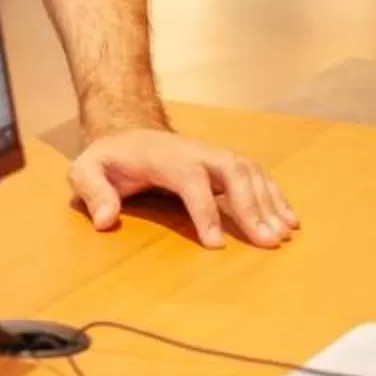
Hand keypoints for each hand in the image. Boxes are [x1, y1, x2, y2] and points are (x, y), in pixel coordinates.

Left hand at [68, 128, 298, 248]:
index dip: (205, 210)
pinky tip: (288, 219)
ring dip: (269, 202)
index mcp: (165, 156)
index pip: (192, 180)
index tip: (216, 244)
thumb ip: (92, 191)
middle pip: (232, 170)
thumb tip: (105, 220)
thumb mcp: (86, 170)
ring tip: (282, 235)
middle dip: (252, 206)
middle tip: (267, 241)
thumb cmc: (109, 157)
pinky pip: (256, 176)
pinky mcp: (223, 164)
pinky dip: (274, 196)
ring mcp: (213, 155)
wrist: (127, 131)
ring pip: (249, 172)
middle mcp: (196, 152)